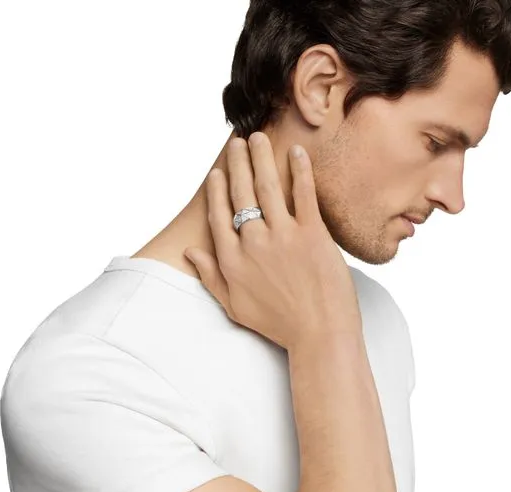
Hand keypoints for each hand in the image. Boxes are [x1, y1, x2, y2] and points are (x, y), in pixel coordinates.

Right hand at [183, 131, 361, 350]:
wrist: (319, 334)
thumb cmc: (278, 325)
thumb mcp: (235, 307)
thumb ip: (211, 278)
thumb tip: (191, 252)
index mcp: (232, 261)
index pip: (219, 216)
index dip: (216, 191)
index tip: (215, 173)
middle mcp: (253, 243)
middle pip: (240, 194)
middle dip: (236, 164)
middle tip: (236, 143)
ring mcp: (283, 236)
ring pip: (267, 187)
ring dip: (261, 158)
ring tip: (258, 137)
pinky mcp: (313, 234)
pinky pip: (304, 194)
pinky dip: (300, 170)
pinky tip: (296, 152)